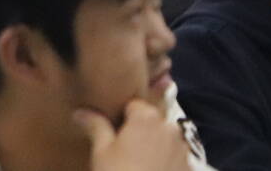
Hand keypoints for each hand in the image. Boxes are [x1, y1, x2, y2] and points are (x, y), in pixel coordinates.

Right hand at [74, 100, 188, 170]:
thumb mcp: (101, 152)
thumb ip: (95, 126)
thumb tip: (80, 112)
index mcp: (146, 117)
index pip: (133, 105)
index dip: (121, 118)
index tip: (113, 134)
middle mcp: (169, 128)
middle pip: (151, 122)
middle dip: (139, 133)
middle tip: (123, 153)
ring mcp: (183, 150)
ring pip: (164, 141)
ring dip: (153, 148)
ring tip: (137, 168)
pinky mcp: (190, 169)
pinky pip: (174, 159)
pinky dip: (164, 164)